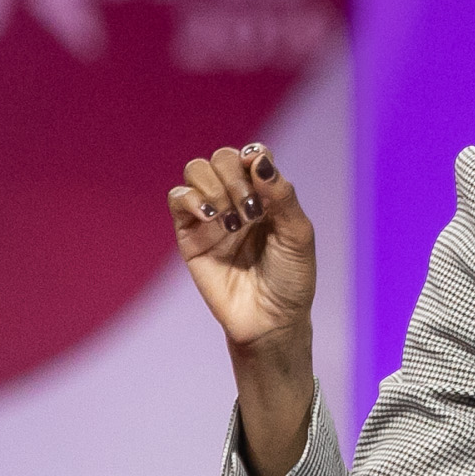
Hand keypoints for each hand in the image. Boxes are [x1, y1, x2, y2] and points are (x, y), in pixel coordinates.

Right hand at [169, 143, 314, 350]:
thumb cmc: (290, 278)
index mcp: (266, 195)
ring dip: (214, 187)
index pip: (252, 156)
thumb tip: (258, 158)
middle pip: (221, 158)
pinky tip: (212, 218)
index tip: (259, 173)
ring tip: (232, 221)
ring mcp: (211, 215)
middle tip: (250, 211)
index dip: (253, 156)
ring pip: (196, 170)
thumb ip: (282, 195)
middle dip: (234, 177)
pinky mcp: (189, 234)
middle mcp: (237, 199)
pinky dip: (191, 199)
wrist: (270, 319)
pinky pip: (177, 198)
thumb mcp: (297, 235)